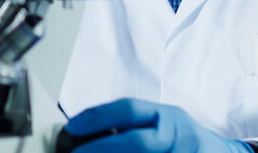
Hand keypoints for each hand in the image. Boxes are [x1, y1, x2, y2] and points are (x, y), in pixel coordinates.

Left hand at [65, 98, 253, 152]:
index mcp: (167, 117)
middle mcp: (177, 134)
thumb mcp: (163, 124)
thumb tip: (88, 131)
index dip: (98, 117)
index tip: (72, 128)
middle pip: (138, 141)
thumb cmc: (185, 140)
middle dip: (103, 148)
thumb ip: (135, 126)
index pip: (129, 110)